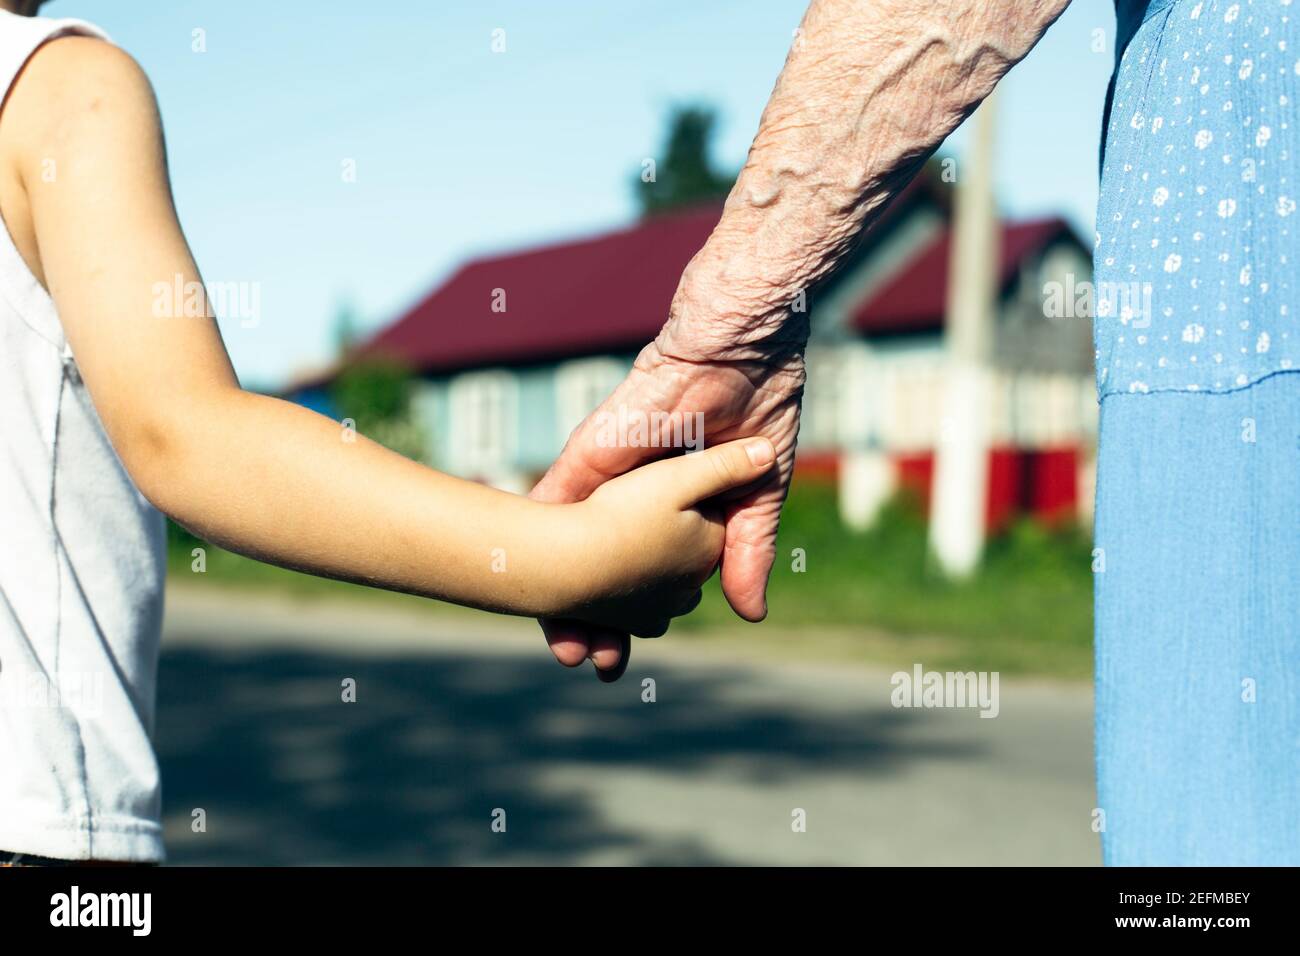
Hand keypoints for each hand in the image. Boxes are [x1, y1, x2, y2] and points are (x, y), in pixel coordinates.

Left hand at [530, 284, 805, 679]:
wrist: (740, 345)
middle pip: (596, 568)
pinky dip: (536, 537)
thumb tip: (749, 614)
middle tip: (579, 664)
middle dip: (586, 619)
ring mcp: (607, 478)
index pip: (644, 577)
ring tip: (558, 646)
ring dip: (556, 591)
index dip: (631, 619)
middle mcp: (631, 499)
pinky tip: (519, 577)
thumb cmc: (756, 404)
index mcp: (672, 510)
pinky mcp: (590, 454)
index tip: (617, 660)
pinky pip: (553, 499)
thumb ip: (747, 550)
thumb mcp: (757, 493)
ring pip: (567, 543)